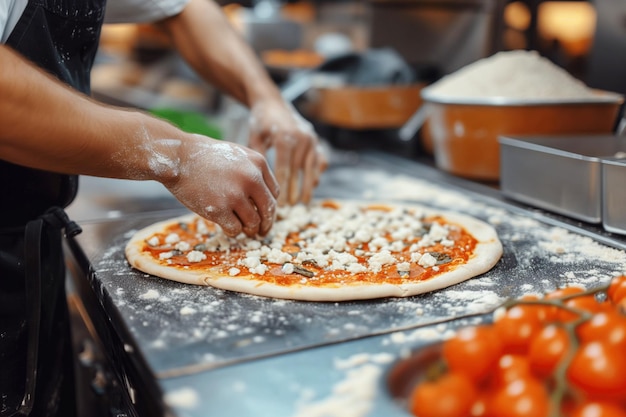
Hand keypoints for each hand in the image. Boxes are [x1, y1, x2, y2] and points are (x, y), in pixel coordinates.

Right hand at [164, 135, 279, 236]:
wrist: (177, 156)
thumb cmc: (205, 156)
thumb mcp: (237, 155)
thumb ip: (253, 171)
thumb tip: (263, 198)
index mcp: (258, 163)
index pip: (274, 193)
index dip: (269, 206)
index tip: (263, 213)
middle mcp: (251, 178)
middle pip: (268, 210)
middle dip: (266, 224)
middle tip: (261, 232)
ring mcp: (234, 194)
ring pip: (253, 223)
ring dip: (249, 230)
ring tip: (243, 230)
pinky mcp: (218, 209)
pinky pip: (235, 229)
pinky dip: (232, 231)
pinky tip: (226, 227)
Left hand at [248, 99, 326, 204]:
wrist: (273, 102)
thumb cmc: (260, 121)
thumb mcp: (255, 137)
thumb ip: (258, 158)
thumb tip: (256, 183)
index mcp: (285, 137)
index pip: (284, 169)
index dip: (281, 188)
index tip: (277, 204)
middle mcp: (302, 138)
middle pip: (299, 171)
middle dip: (294, 191)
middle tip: (288, 208)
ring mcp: (311, 139)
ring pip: (311, 168)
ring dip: (307, 186)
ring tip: (302, 203)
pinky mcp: (316, 140)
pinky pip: (320, 160)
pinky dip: (317, 173)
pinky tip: (312, 186)